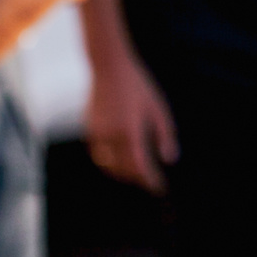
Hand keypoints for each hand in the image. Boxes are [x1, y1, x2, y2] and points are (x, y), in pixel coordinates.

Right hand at [86, 43, 177, 193]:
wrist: (109, 68)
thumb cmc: (138, 86)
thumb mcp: (158, 107)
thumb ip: (165, 134)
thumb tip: (169, 159)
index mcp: (130, 131)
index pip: (140, 166)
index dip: (150, 180)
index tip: (159, 188)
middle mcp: (111, 136)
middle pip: (124, 169)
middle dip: (138, 178)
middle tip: (151, 181)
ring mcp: (97, 134)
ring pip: (108, 165)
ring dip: (122, 172)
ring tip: (136, 173)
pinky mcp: (88, 130)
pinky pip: (98, 155)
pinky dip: (109, 162)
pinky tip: (120, 160)